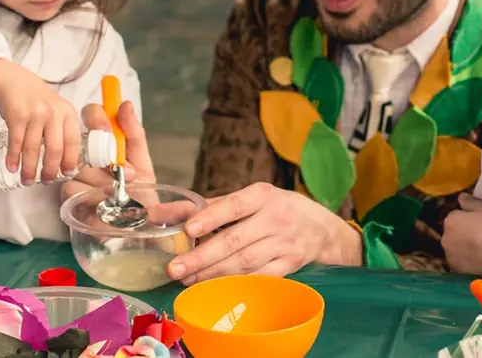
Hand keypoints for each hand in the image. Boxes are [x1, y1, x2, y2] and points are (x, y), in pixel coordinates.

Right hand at [0, 59, 80, 184]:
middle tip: (45, 181)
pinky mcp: (17, 115)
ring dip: (29, 168)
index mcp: (68, 112)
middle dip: (49, 170)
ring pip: (33, 148)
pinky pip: (16, 142)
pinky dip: (14, 157)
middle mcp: (54, 112)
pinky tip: (12, 167)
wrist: (13, 81)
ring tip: (27, 180)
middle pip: (55, 148)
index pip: (73, 141)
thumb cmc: (37, 100)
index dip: (70, 160)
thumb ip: (62, 129)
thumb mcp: (56, 109)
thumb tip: (65, 161)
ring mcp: (35, 113)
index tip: (66, 173)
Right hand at [61, 101, 154, 201]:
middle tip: (121, 170)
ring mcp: (75, 177)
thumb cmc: (141, 191)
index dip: (96, 118)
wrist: (140, 225)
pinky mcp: (68, 200)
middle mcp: (85, 157)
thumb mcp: (141, 161)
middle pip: (82, 142)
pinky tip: (105, 202)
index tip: (107, 129)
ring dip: (103, 180)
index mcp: (103, 143)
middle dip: (105, 157)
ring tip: (118, 192)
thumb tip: (125, 104)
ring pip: (79, 167)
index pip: (91, 116)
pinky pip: (72, 188)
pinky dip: (93, 195)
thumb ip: (133, 134)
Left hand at [166, 183, 361, 284]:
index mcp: (262, 195)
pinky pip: (259, 278)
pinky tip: (216, 286)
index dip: (211, 217)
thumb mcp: (248, 198)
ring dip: (213, 274)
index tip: (188, 229)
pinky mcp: (290, 265)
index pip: (233, 205)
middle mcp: (275, 217)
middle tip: (176, 268)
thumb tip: (160, 213)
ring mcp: (284, 243)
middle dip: (202, 256)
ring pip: (244, 263)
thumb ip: (207, 206)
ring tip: (188, 279)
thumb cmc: (277, 209)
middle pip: (235, 240)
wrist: (321, 228)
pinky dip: (237, 283)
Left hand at [442, 194, 481, 277]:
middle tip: (480, 237)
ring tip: (480, 251)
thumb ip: (469, 201)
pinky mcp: (456, 270)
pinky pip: (459, 263)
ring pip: (454, 249)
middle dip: (462, 234)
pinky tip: (479, 261)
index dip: (468, 219)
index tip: (479, 223)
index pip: (455, 217)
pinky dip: (465, 262)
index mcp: (450, 220)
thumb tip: (460, 198)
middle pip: (453, 233)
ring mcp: (449, 256)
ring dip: (462, 248)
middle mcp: (444, 238)